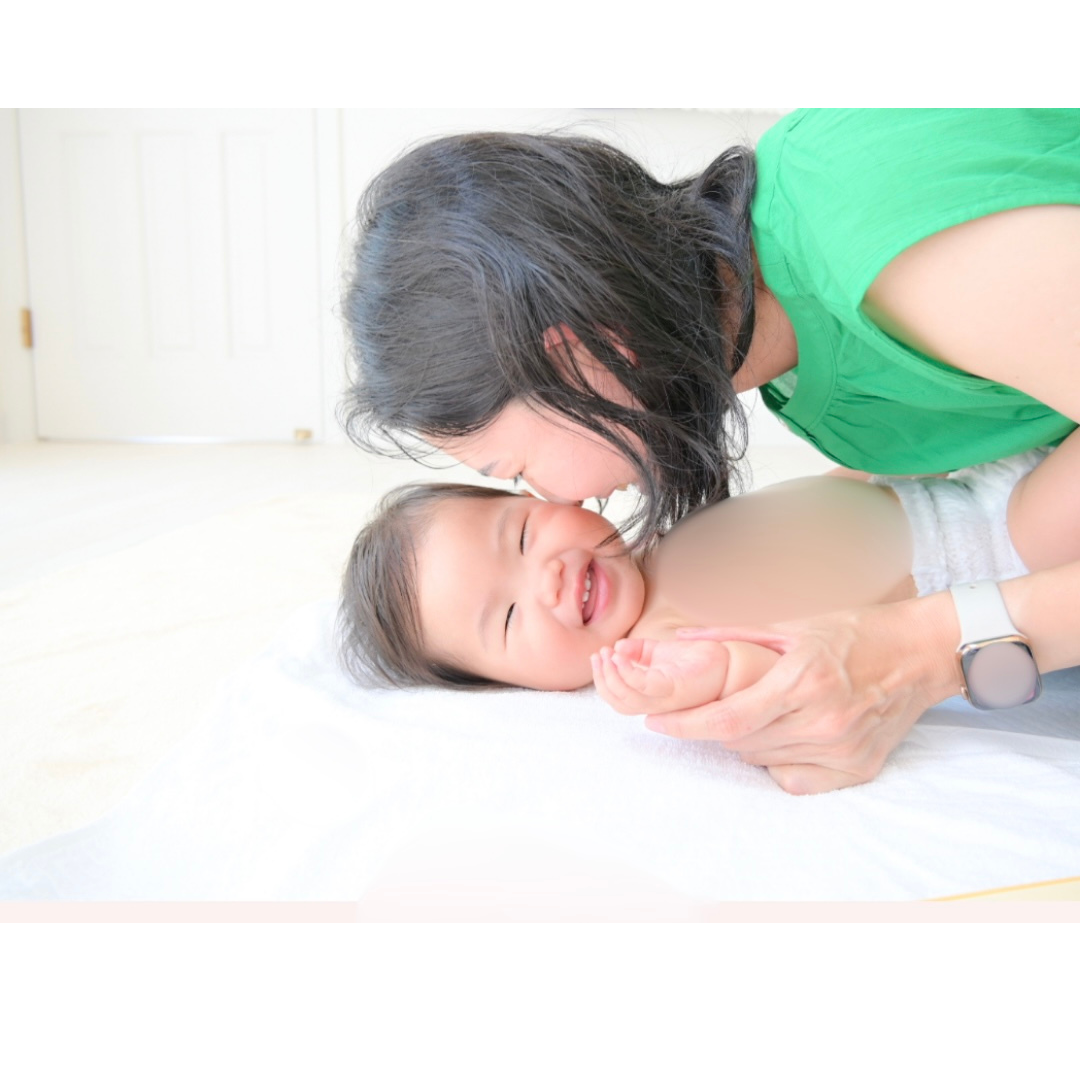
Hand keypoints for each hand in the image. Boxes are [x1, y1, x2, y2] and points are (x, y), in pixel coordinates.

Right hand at [591, 637, 731, 715]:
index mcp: (653, 698)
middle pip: (621, 703)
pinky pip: (645, 687)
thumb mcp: (661, 651)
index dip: (604, 682)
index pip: (620, 700)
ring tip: (607, 655)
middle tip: (598, 656)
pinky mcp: (677, 688)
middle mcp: (659, 704)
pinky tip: (619, 657)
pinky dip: (627, 674)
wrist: (728, 659)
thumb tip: (616, 647)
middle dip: (603, 680)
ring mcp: (668, 699)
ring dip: (611, 677)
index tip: (596, 657)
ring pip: (629, 700)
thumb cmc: (697, 658)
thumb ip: (639, 651)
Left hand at [641, 594, 959, 794]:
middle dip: (711, 727)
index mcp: (804, 680)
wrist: (922, 653)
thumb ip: (733, 636)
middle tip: (707, 707)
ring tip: (754, 714)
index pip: (728, 717)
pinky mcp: (858, 769)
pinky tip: (781, 738)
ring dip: (744, 742)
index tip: (655, 723)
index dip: (685, 725)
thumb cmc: (856, 632)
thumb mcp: (793, 626)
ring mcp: (842, 749)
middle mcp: (823, 721)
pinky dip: (777, 762)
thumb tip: (681, 641)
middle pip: (741, 742)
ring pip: (764, 760)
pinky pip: (796, 780)